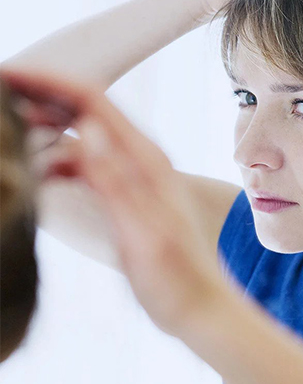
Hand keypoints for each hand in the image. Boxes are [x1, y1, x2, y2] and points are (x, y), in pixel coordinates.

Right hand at [0, 67, 225, 338]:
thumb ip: (113, 181)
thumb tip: (86, 131)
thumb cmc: (175, 279)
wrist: (202, 309)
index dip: (47, 82)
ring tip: (7, 126)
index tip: (8, 74)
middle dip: (41, 94)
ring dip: (46, 125)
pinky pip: (87, 164)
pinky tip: (36, 171)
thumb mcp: (140, 232)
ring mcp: (135, 174)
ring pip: (83, 134)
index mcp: (145, 159)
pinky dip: (57, 159)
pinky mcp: (128, 195)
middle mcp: (142, 158)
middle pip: (85, 108)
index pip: (91, 101)